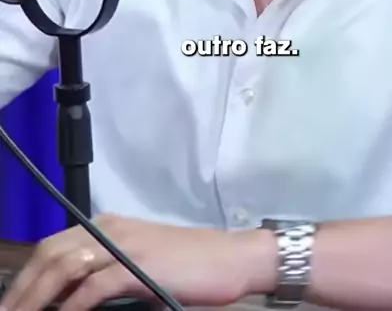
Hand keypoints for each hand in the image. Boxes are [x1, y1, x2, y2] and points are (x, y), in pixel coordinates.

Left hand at [0, 214, 275, 310]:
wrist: (231, 258)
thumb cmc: (189, 267)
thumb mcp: (140, 267)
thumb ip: (106, 278)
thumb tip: (71, 301)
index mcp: (107, 227)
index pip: (52, 248)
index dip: (26, 278)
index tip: (14, 304)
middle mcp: (110, 229)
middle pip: (51, 254)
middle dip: (24, 289)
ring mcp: (125, 245)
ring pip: (66, 266)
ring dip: (38, 296)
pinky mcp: (140, 265)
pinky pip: (95, 285)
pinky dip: (73, 304)